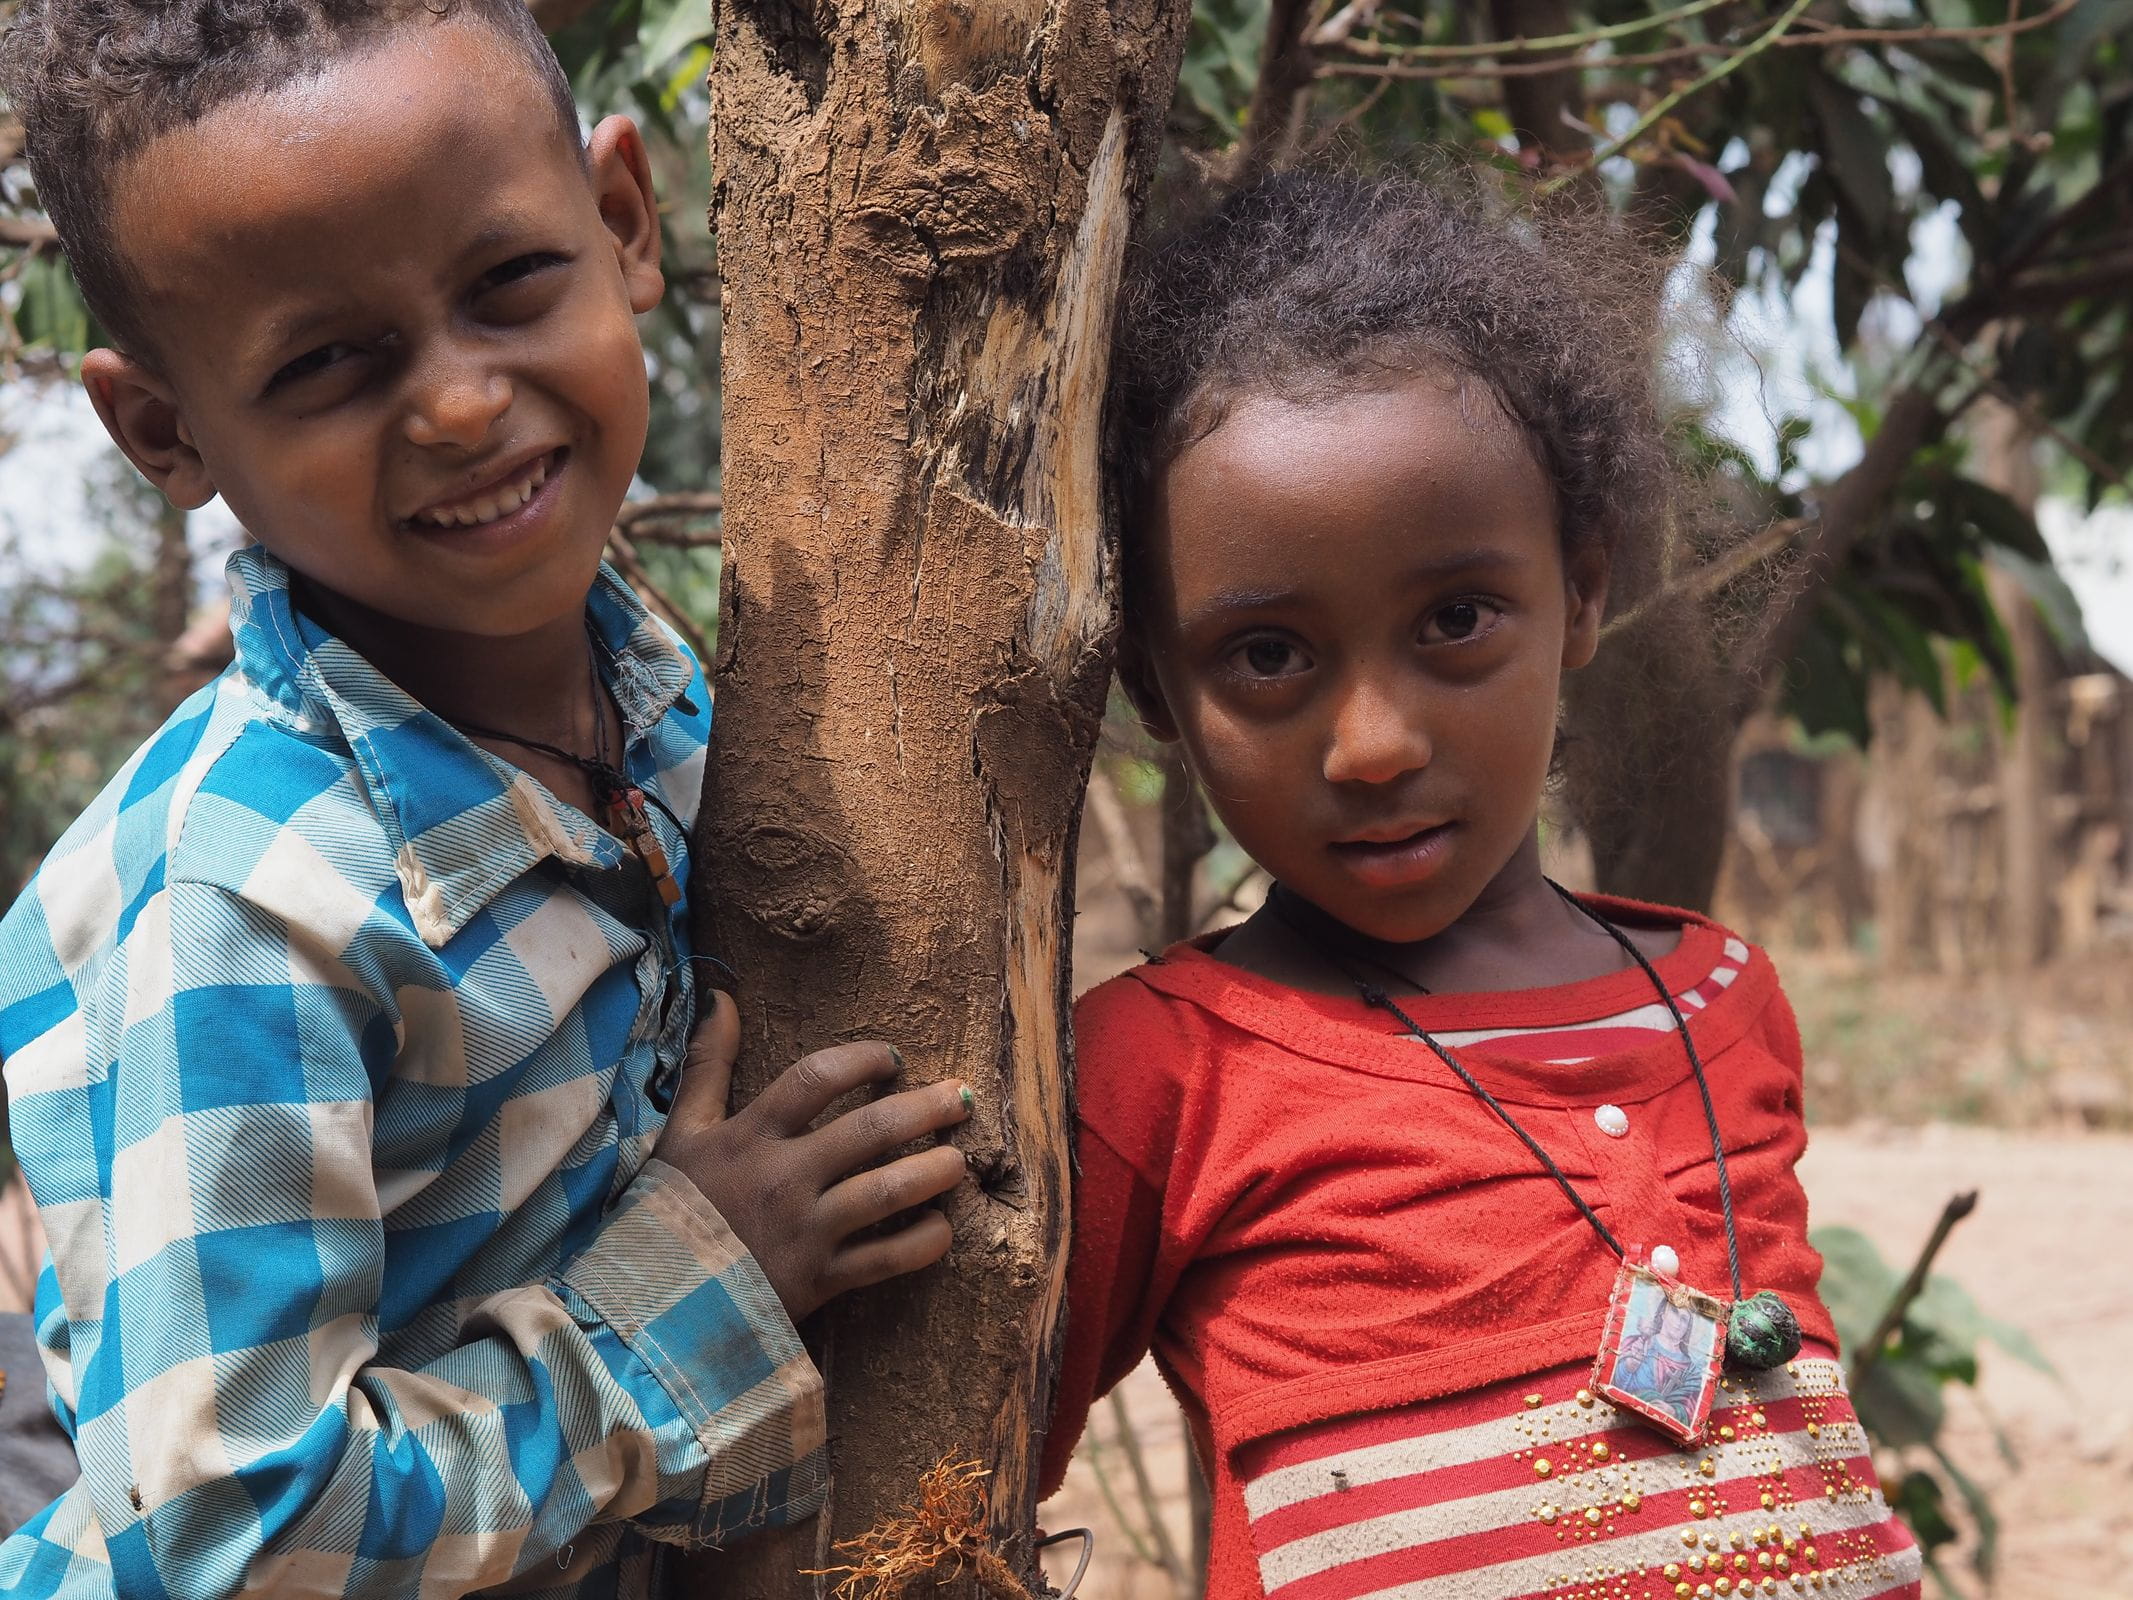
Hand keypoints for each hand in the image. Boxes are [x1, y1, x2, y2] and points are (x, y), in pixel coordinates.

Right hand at [654, 993, 972, 1320]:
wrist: (651, 1304)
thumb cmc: (668, 1210)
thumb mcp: (681, 1131)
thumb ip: (707, 1065)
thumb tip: (722, 997)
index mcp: (750, 1138)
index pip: (815, 1079)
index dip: (862, 1059)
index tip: (893, 1057)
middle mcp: (783, 1179)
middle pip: (869, 1132)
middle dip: (924, 1109)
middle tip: (960, 1098)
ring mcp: (804, 1232)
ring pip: (886, 1194)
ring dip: (933, 1172)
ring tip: (959, 1159)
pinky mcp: (819, 1281)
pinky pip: (885, 1261)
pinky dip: (922, 1243)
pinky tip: (943, 1226)